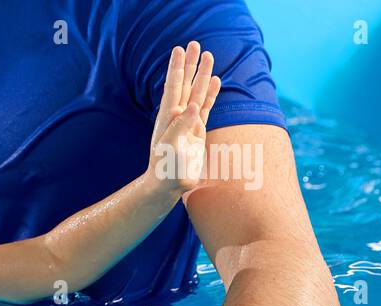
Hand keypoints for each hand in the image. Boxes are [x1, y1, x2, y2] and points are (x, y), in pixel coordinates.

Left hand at [148, 42, 221, 194]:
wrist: (168, 185)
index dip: (176, 68)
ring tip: (208, 55)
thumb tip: (193, 106)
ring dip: (202, 75)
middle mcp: (176, 117)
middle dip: (190, 64)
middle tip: (194, 44)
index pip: (173, 87)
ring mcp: (187, 123)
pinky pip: (205, 108)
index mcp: (167, 118)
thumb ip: (181, 127)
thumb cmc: (166, 168)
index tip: (179, 50)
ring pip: (197, 93)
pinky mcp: (197, 131)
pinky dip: (209, 94)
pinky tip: (214, 80)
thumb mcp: (171, 147)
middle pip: (185, 84)